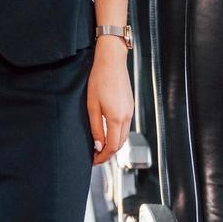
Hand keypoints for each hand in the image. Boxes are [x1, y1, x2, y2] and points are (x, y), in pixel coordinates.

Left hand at [87, 38, 132, 165]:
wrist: (111, 61)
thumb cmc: (99, 79)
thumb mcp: (92, 105)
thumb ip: (96, 127)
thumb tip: (98, 145)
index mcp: (116, 118)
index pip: (112, 146)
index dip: (103, 156)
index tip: (94, 160)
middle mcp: (126, 117)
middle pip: (120, 144)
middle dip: (108, 153)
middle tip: (96, 156)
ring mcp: (130, 111)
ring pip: (124, 136)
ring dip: (113, 144)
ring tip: (100, 146)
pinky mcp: (130, 106)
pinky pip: (125, 126)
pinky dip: (118, 134)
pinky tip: (108, 132)